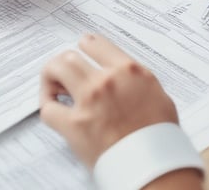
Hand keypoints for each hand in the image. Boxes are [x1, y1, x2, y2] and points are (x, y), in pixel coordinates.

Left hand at [40, 34, 178, 168]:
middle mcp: (107, 80)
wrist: (156, 164)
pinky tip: (54, 110)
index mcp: (129, 71)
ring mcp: (89, 100)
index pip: (95, 43)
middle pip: (70, 55)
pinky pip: (48, 108)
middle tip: (62, 74)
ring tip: (54, 89)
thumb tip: (123, 77)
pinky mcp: (75, 125)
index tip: (81, 51)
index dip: (84, 46)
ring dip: (51, 78)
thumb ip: (136, 80)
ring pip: (56, 69)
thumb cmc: (160, 136)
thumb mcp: (158, 94)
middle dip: (63, 63)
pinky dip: (48, 107)